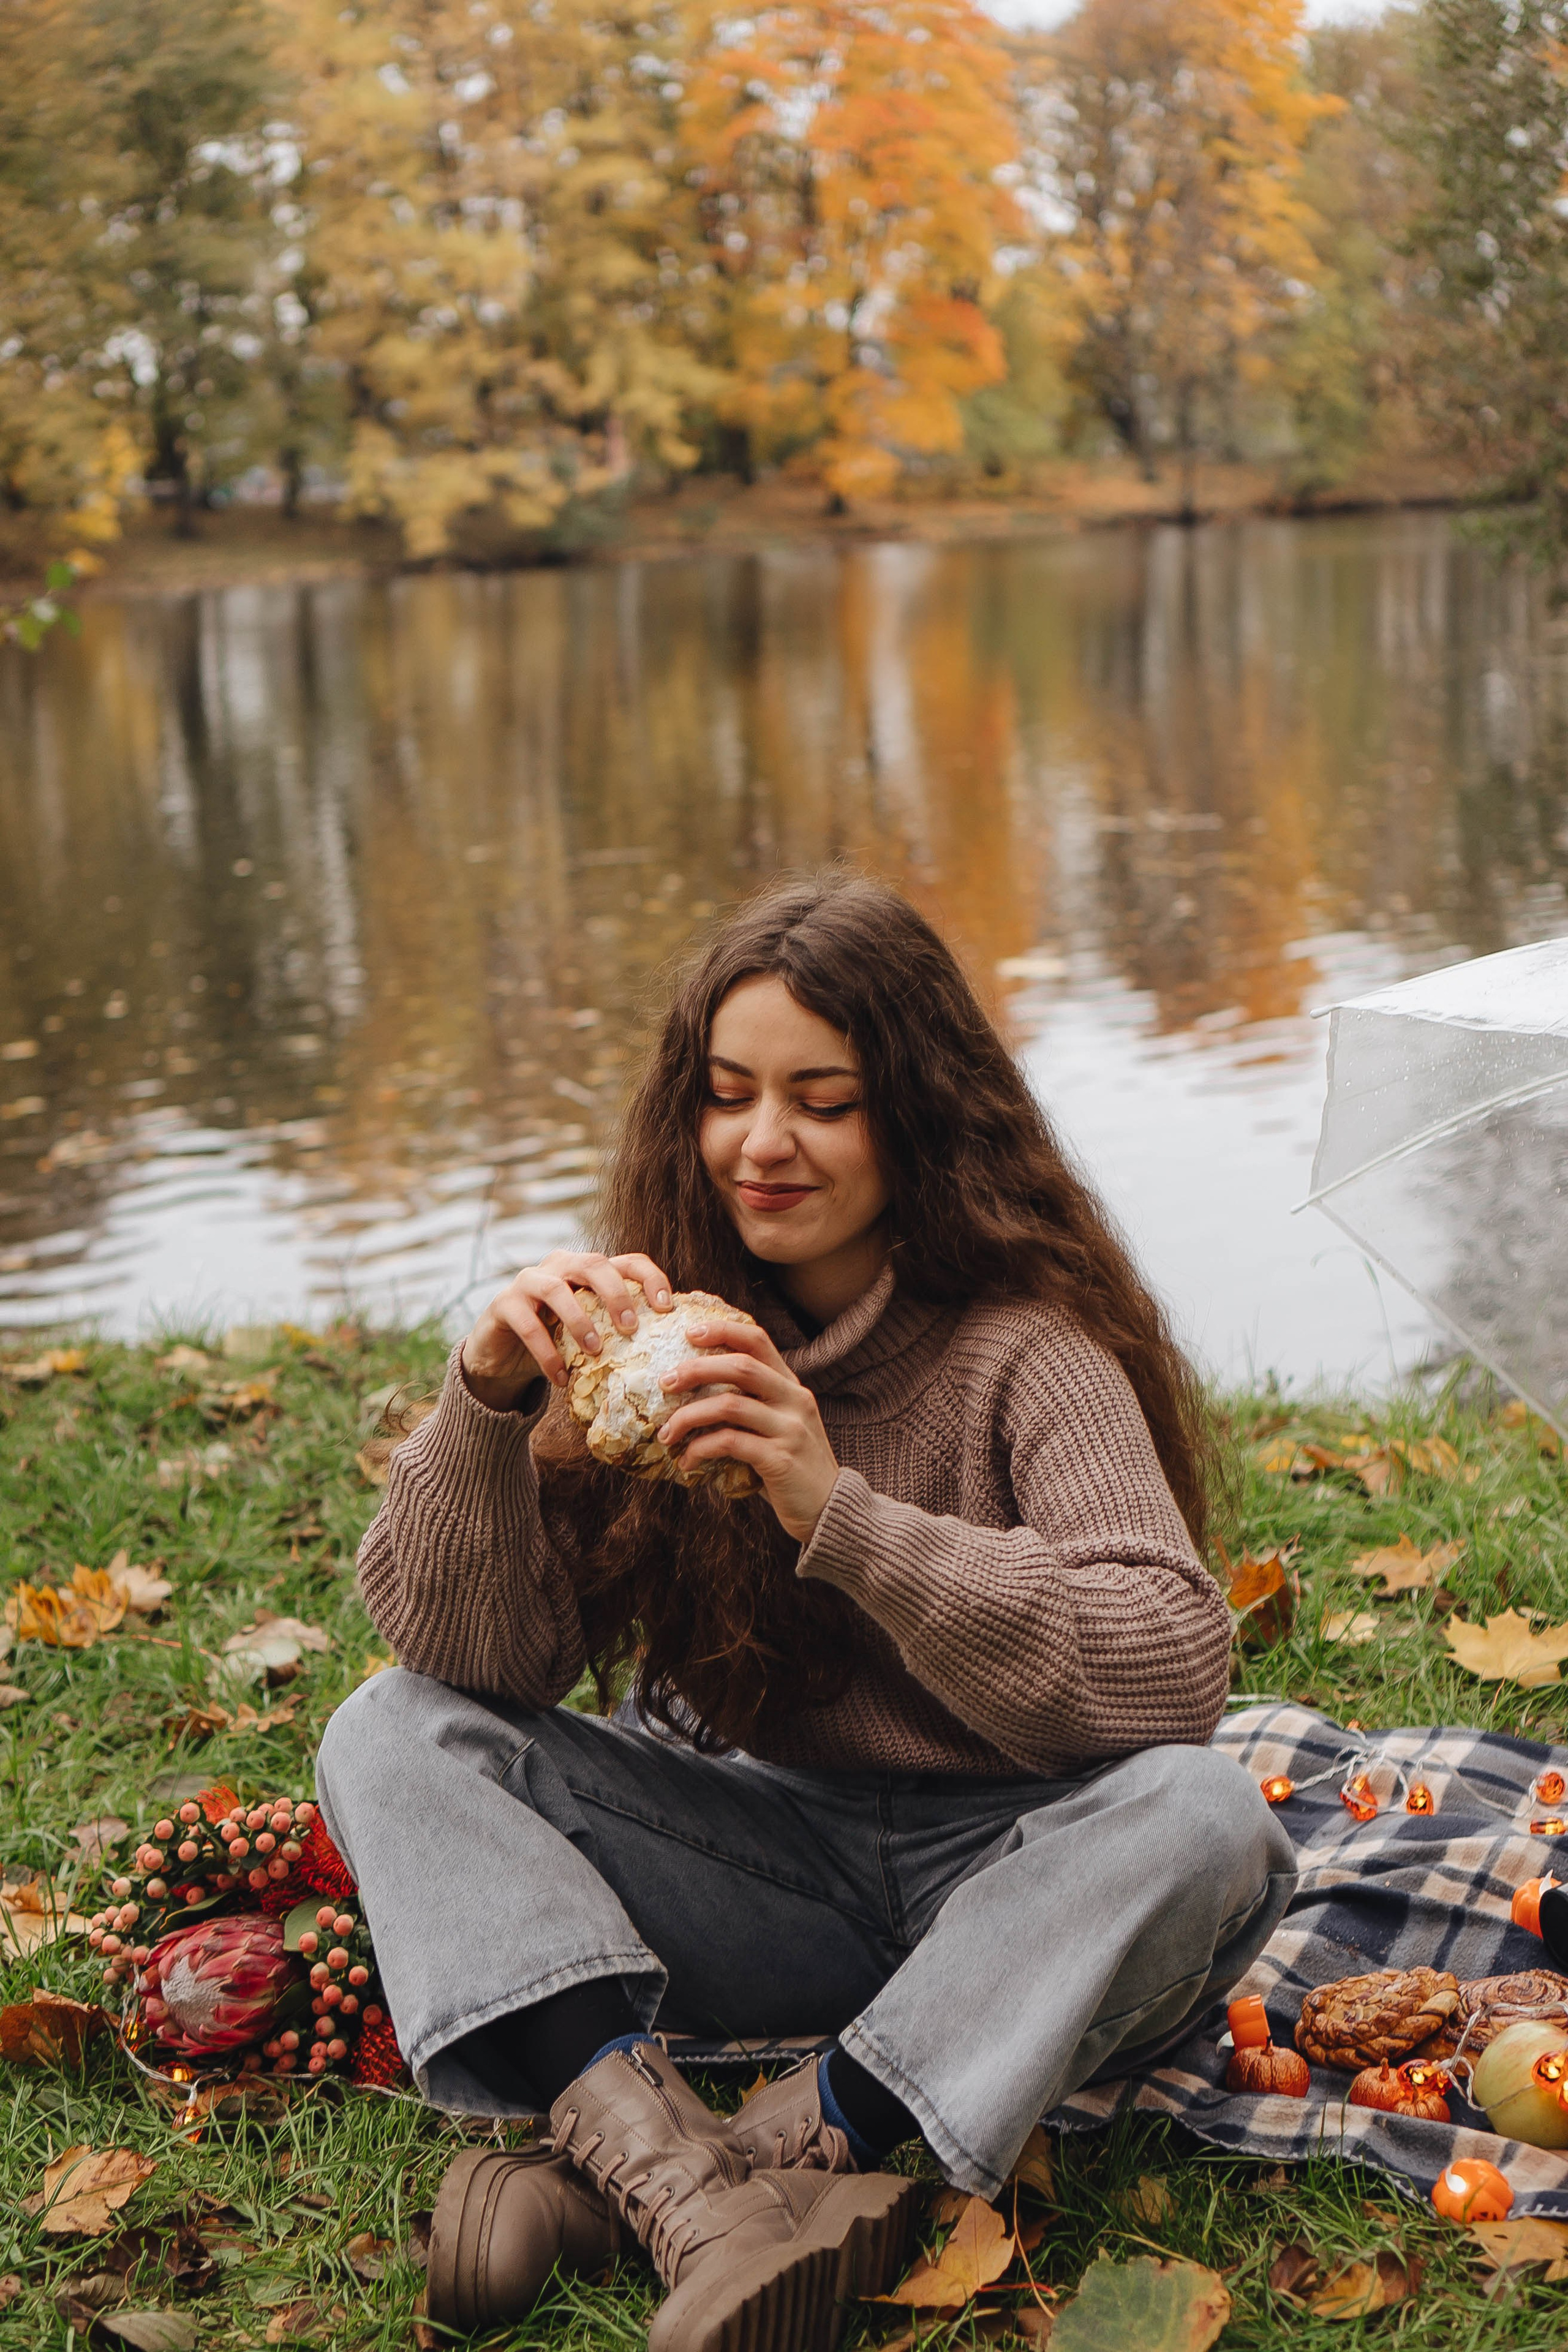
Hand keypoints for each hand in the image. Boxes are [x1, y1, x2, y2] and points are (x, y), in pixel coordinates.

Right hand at [460, 1249, 673, 1410]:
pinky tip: (560, 1378)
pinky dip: (546, 1353)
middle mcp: (558, 1266)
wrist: (501, 1354)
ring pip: (556, 1289)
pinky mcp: (503, 1304)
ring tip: (595, 1351)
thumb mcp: (591, 1330)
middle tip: (631, 1326)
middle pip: (592, 1264)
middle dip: (615, 1294)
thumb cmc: (556, 1340)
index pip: (627, 1261)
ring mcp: (528, 1281)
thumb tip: (668, 1351)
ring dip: (579, 1321)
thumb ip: (617, 1329)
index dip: (650, 1278)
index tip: (666, 1308)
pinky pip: (528, 1325)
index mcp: (588, 1269)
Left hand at [658, 1320, 840, 1542]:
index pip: (758, 1341)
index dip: (723, 1330)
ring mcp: (790, 1430)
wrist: (829, 1510)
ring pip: (730, 1406)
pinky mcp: (781, 1460)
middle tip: (665, 1383)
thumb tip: (694, 1393)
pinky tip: (687, 1462)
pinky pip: (730, 1443)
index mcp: (791, 1387)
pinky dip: (700, 1450)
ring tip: (667, 1434)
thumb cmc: (792, 1466)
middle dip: (696, 1370)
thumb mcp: (780, 1426)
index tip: (689, 1332)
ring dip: (689, 1417)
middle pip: (741, 1367)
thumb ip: (753, 1405)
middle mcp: (794, 1401)